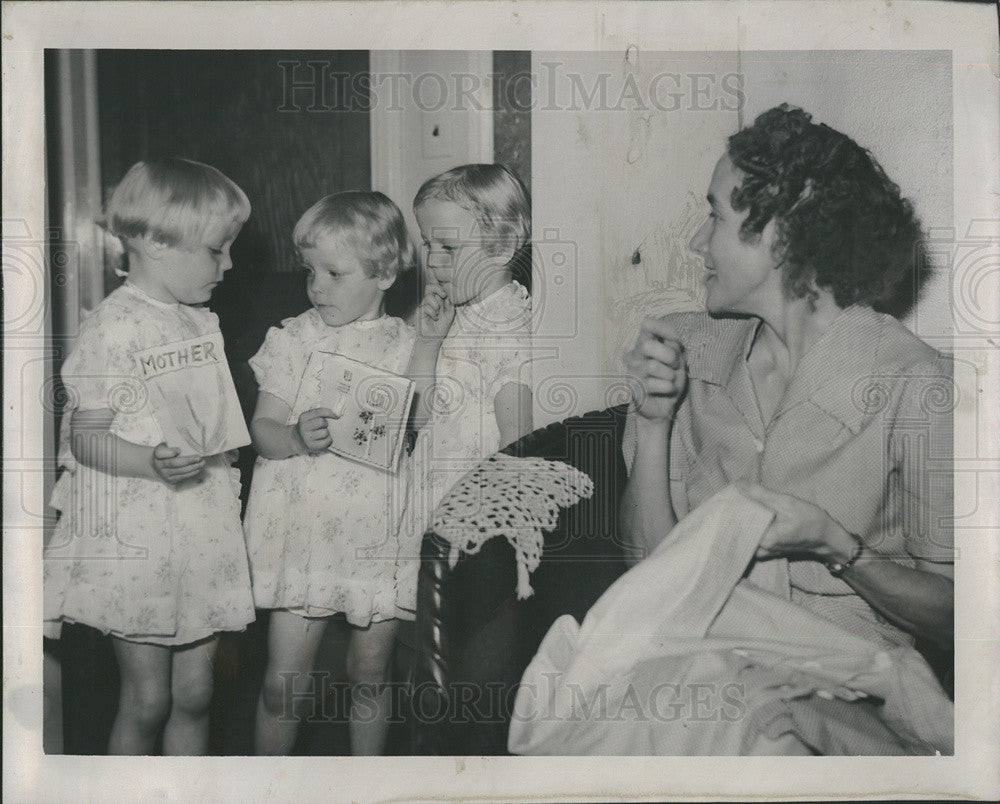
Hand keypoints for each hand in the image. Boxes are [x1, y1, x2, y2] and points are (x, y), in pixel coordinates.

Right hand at [151, 442, 205, 483]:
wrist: (156, 466)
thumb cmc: (164, 454)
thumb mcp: (163, 447)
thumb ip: (169, 448)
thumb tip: (178, 450)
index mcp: (157, 455)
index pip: (162, 454)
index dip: (171, 452)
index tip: (179, 450)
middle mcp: (160, 467)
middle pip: (175, 464)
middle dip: (189, 461)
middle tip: (199, 458)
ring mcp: (165, 476)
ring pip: (181, 472)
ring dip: (194, 468)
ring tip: (202, 463)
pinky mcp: (170, 481)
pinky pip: (183, 477)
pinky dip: (192, 473)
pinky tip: (198, 468)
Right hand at [295, 407, 336, 453]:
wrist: (297, 440)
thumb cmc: (308, 427)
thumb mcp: (310, 417)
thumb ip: (321, 413)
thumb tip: (336, 413)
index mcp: (304, 417)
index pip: (319, 412)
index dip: (330, 413)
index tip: (336, 415)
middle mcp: (303, 426)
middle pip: (322, 422)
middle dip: (325, 424)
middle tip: (322, 426)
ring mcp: (307, 437)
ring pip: (325, 432)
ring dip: (327, 433)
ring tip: (321, 434)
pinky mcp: (311, 446)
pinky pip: (326, 442)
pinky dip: (328, 440)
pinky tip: (323, 439)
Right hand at [416, 280, 454, 340]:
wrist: (434, 338)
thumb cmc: (441, 327)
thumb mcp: (450, 314)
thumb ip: (449, 304)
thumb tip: (446, 296)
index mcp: (437, 300)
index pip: (435, 287)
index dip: (433, 277)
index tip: (432, 268)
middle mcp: (429, 301)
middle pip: (429, 287)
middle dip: (437, 288)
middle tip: (443, 295)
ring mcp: (423, 306)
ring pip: (428, 296)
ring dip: (436, 305)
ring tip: (437, 314)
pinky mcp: (419, 312)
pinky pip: (425, 307)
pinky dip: (432, 313)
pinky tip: (434, 318)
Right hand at [625, 317, 687, 421]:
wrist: (664, 405)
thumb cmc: (670, 378)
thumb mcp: (677, 359)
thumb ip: (674, 345)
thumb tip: (673, 338)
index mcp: (645, 343)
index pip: (647, 325)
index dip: (663, 329)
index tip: (676, 340)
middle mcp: (635, 355)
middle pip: (648, 345)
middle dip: (669, 356)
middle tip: (674, 366)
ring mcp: (632, 371)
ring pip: (653, 366)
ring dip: (670, 375)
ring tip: (669, 380)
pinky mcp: (633, 387)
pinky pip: (655, 384)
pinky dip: (668, 388)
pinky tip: (665, 391)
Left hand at [737, 483, 855, 562]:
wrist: (827, 537)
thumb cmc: (810, 519)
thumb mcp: (786, 502)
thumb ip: (759, 493)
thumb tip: (737, 484)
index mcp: (764, 540)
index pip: (736, 526)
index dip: (729, 511)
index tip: (726, 497)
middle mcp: (760, 551)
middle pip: (737, 532)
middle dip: (732, 514)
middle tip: (731, 498)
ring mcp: (763, 553)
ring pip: (743, 534)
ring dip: (740, 519)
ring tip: (738, 503)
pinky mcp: (766, 550)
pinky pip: (750, 537)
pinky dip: (748, 525)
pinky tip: (748, 513)